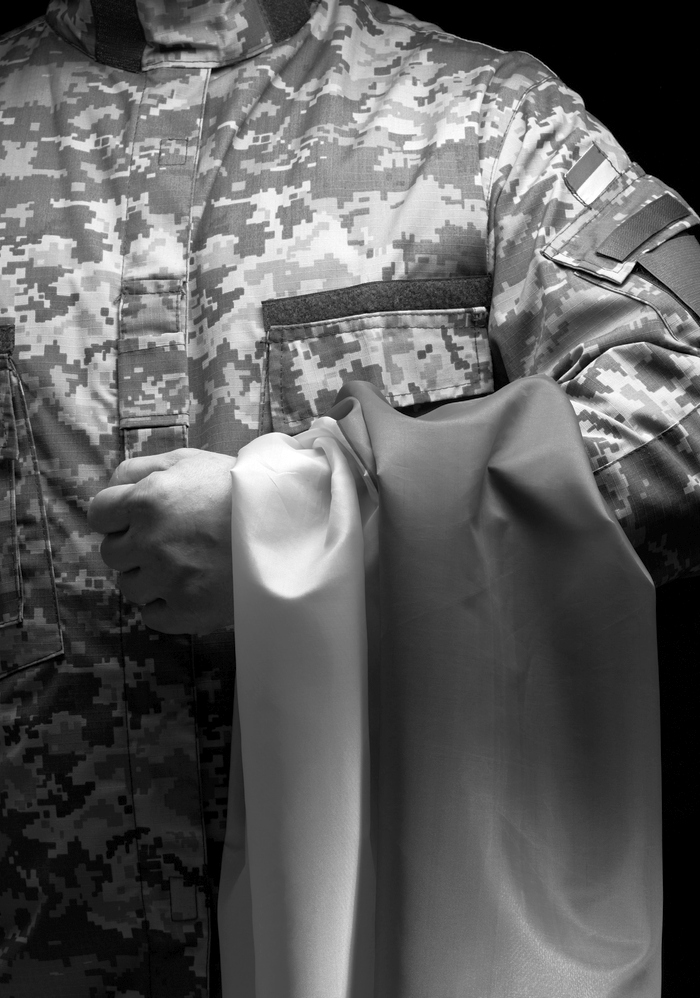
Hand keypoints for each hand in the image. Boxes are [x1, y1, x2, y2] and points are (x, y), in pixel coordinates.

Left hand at [87, 448, 237, 633]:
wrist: (289, 524)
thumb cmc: (239, 487)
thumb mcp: (189, 460)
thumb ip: (140, 469)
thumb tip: (112, 489)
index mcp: (146, 500)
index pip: (99, 514)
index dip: (117, 516)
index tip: (138, 520)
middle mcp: (150, 541)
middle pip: (112, 554)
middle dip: (134, 547)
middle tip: (170, 541)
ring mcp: (168, 579)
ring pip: (130, 587)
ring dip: (149, 577)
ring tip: (185, 565)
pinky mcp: (187, 610)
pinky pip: (152, 615)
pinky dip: (166, 606)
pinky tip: (191, 588)